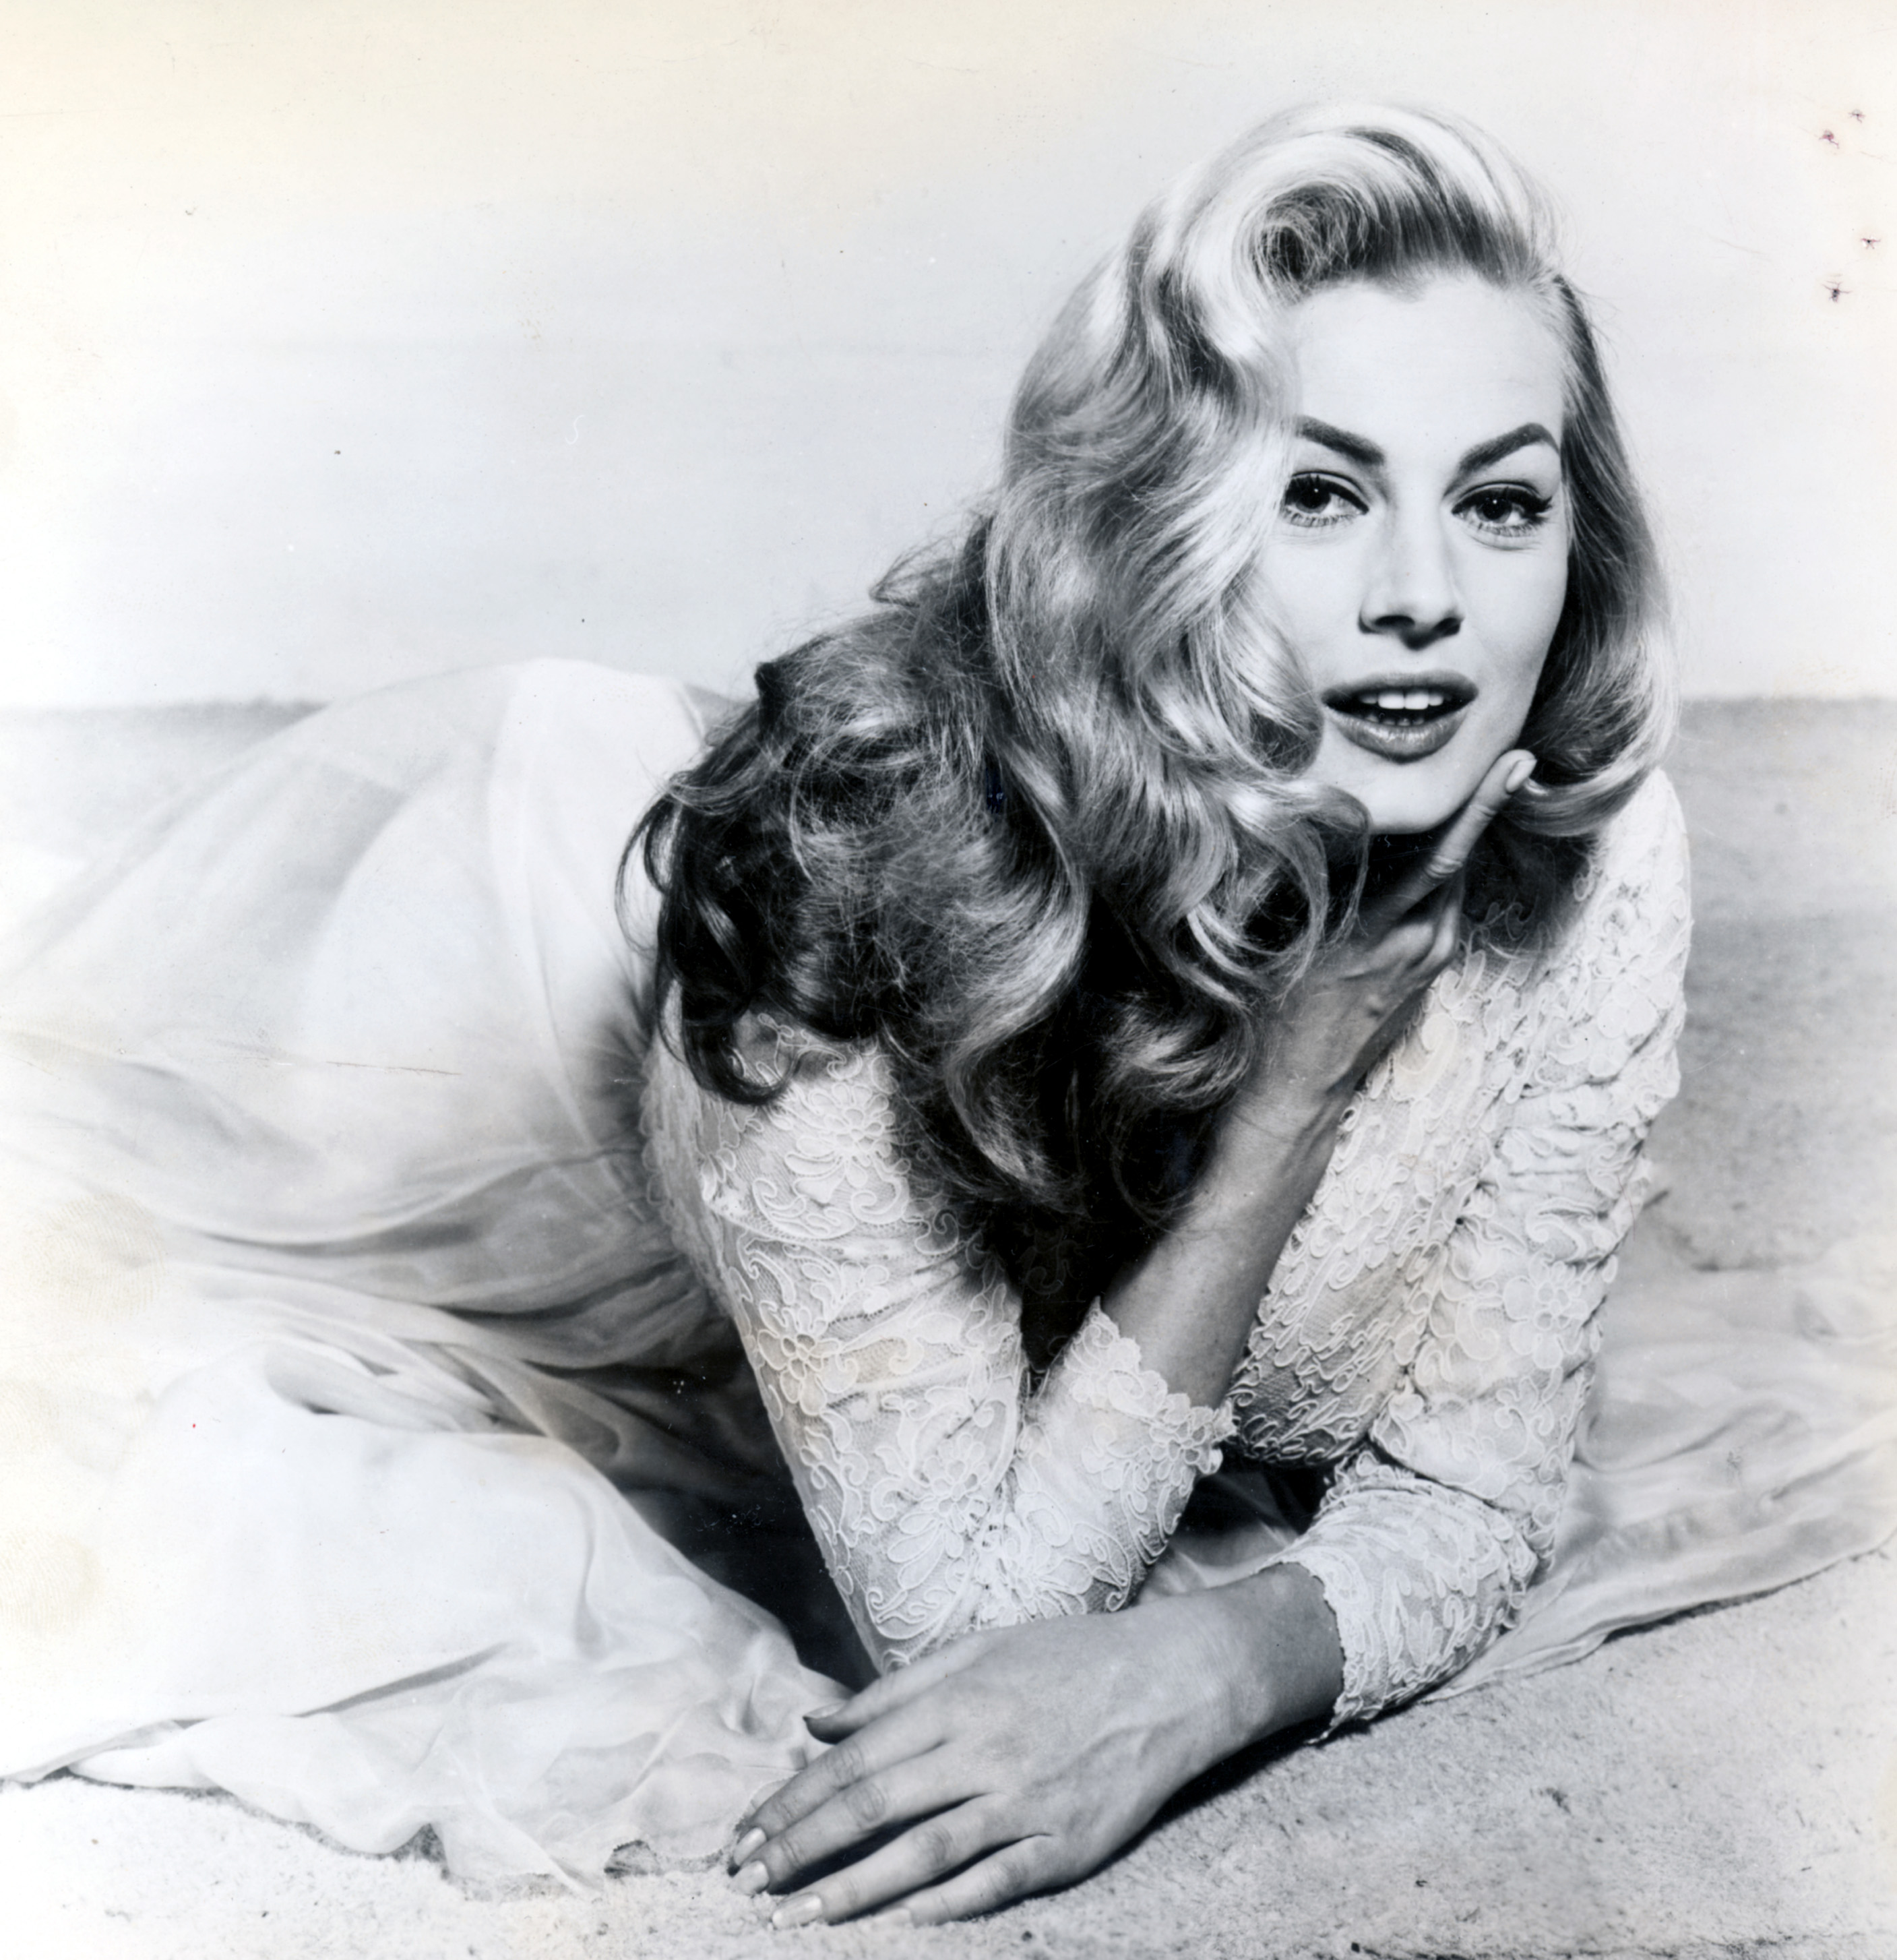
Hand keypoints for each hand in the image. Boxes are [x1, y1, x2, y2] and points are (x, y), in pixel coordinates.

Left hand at [726, 1602, 1236, 1926]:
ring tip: (795, 1917)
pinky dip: (941, 1907)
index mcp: (956, 1701)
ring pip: (923, 1854)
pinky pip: (992, 1883)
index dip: (791, 1800)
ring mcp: (1025, 1801)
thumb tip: (816, 1722)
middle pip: (874, 1807)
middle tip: (747, 1884)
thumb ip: (894, 1691)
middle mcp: (983, 1750)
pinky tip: (894, 1926)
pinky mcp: (1066, 1844)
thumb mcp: (979, 1650)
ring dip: (852, 1890)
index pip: (852, 1759)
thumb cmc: (1068, 1659)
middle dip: (801, 1847)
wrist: (1171, 1680)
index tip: (745, 1834)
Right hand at [1246, 747, 1534, 1128]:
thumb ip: (1325, 882)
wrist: (1299, 1085)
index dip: (1481, 806)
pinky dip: (1435, 878)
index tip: (1514, 762)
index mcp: (1380, 929)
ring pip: (1451, 884)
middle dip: (1478, 808)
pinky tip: (1419, 858)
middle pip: (1457, 859)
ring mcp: (1428, 960)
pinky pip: (1440, 909)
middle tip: (1506, 756)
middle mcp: (1417, 942)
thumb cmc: (1278, 1009)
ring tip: (1468, 795)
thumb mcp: (1292, 936)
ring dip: (1455, 842)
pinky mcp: (1428, 973)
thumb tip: (1342, 821)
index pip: (1443, 853)